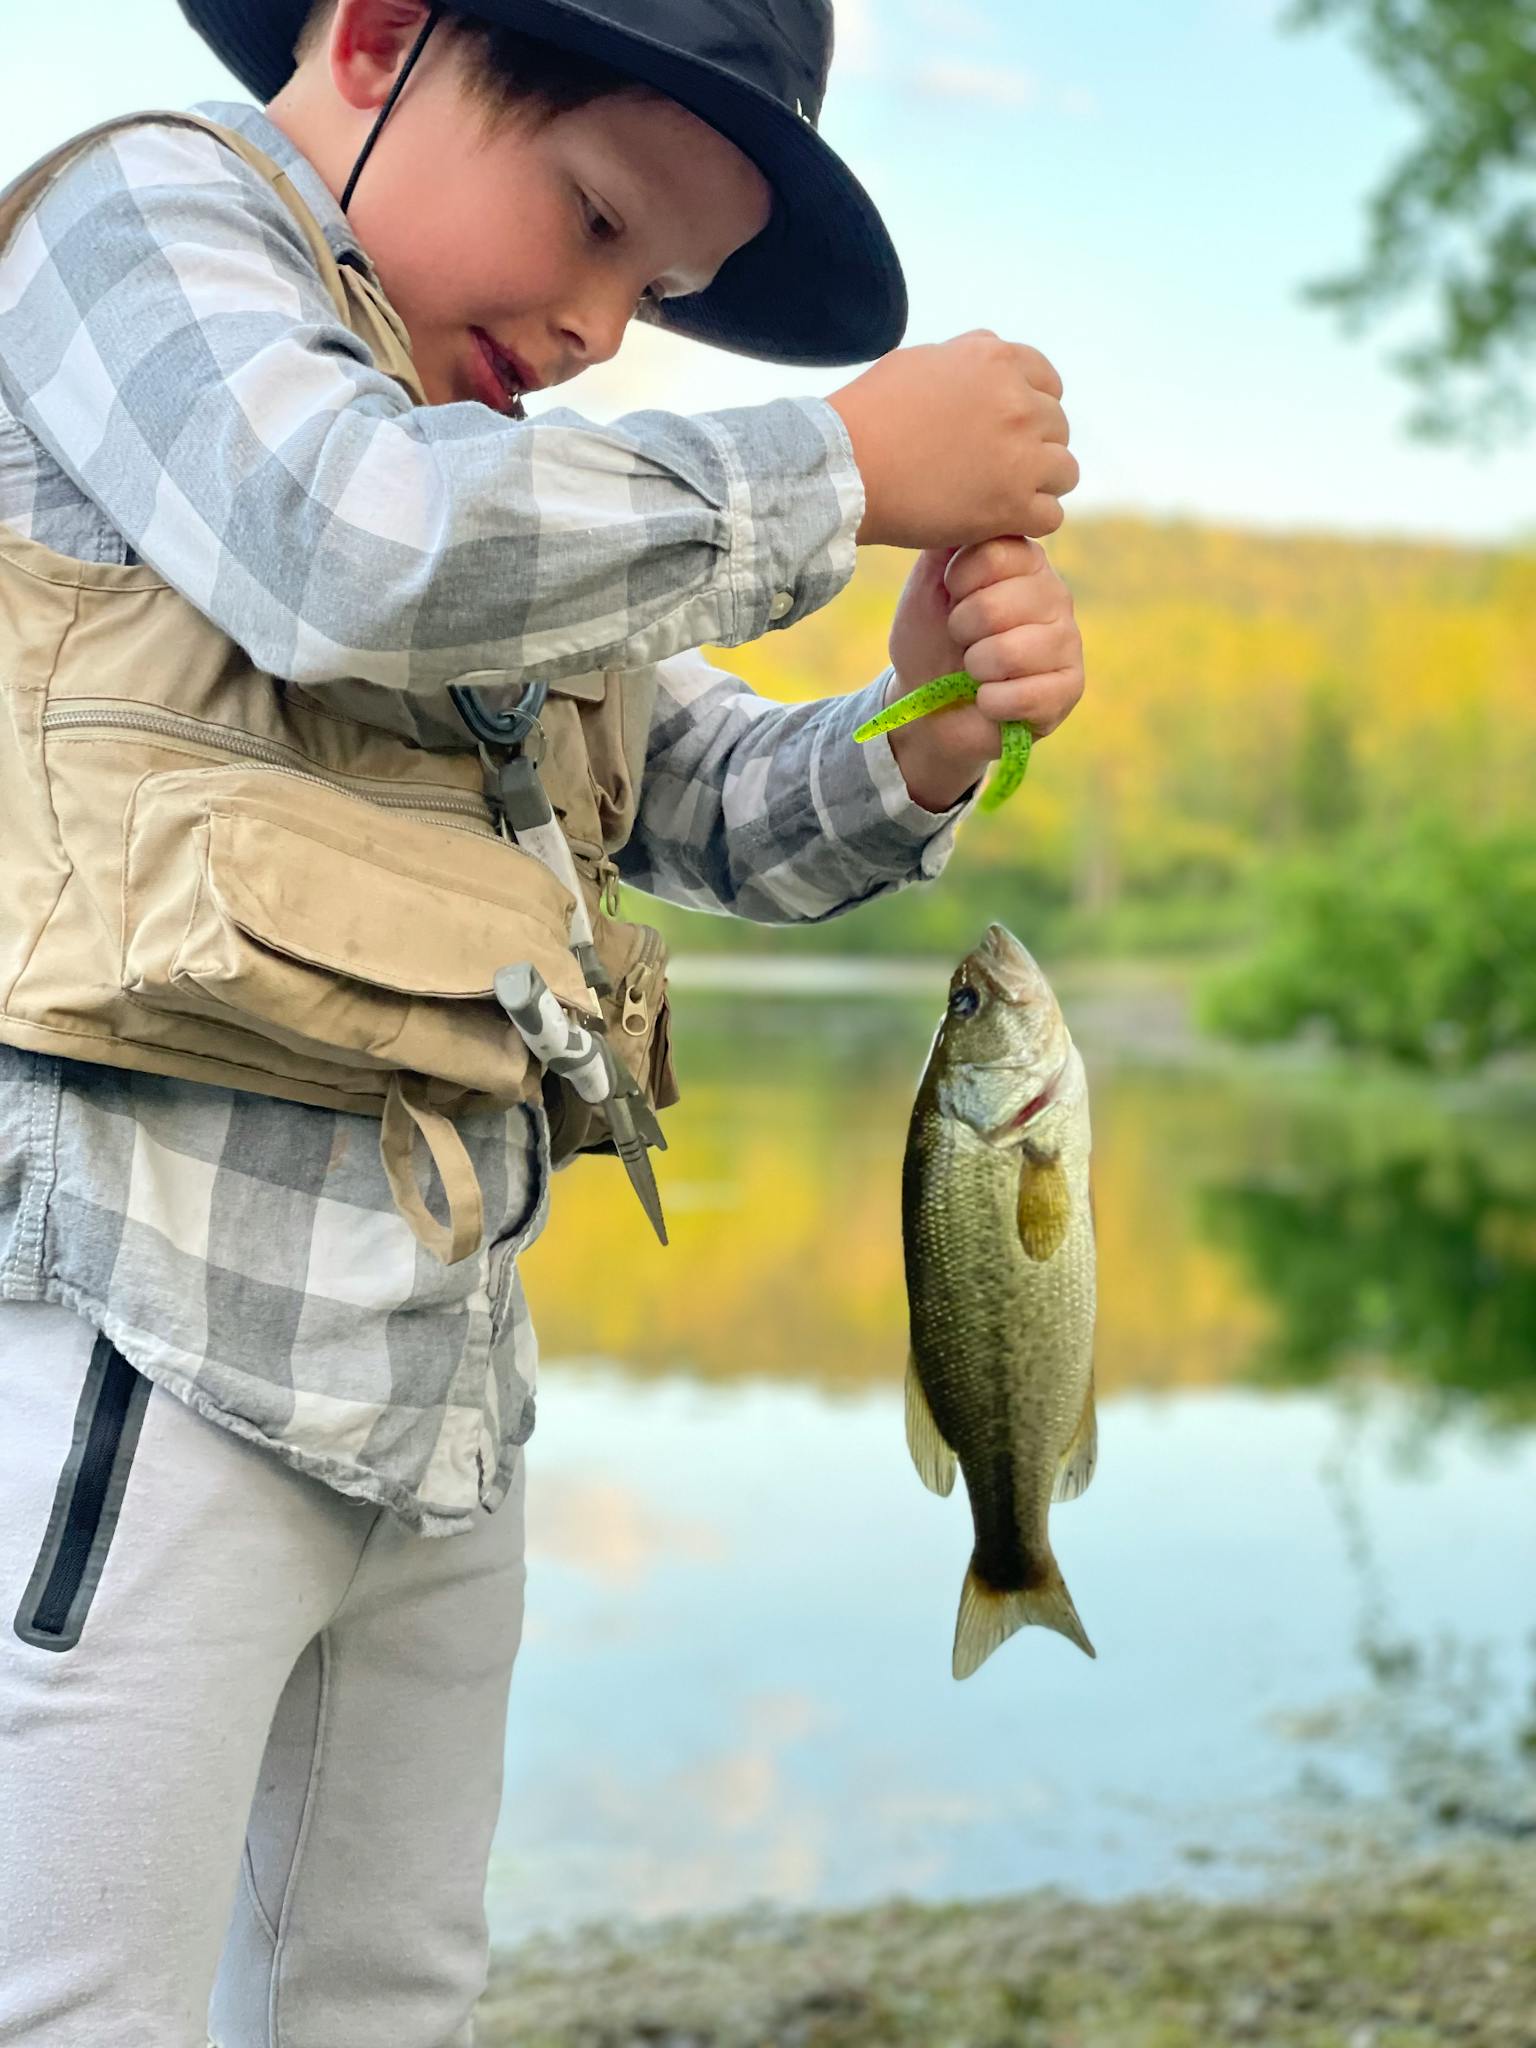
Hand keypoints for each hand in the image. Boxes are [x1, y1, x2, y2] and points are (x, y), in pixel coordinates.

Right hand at [827, 331, 1078, 548]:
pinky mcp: (1013, 505)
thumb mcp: (921, 361)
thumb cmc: (868, 415)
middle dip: (1034, 447)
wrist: (846, 468)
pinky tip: (1001, 523)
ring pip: (1064, 472)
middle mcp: (1018, 403)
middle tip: (1000, 471)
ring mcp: (1021, 456)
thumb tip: (988, 357)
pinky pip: (1050, 516)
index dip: (1031, 408)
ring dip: (1040, 485)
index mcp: (997, 361)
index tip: (1010, 431)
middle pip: (1057, 427)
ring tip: (1005, 498)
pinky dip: (1029, 522)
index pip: (1048, 383)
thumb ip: (966, 359)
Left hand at [882, 539, 1084, 811]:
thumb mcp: (928, 586)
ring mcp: (1067, 642)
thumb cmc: (932, 640)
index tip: (950, 597)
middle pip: (998, 605)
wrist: (929, 705)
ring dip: (976, 668)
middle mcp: (1054, 595)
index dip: (958, 582)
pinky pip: (1026, 695)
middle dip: (962, 631)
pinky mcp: (1070, 688)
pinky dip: (992, 702)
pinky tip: (989, 699)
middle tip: (961, 640)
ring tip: (975, 670)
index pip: (994, 553)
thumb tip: (963, 502)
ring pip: (1010, 652)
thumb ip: (947, 544)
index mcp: (1025, 561)